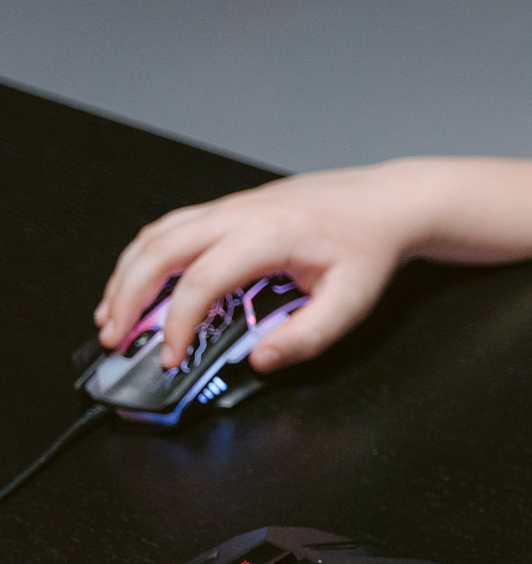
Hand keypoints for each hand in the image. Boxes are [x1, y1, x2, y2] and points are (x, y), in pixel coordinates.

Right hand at [95, 161, 427, 372]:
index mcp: (268, 235)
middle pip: (160, 251)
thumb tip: (258, 360)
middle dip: (126, 296)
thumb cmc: (368, 245)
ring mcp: (232, 207)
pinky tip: (139, 282)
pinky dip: (145, 256)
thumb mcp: (351, 302)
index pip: (202, 281)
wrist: (386, 203)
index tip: (171, 358)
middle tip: (114, 338)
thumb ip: (304, 337)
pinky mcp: (231, 209)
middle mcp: (241, 214)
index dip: (177, 325)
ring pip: (157, 235)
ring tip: (113, 316)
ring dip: (127, 274)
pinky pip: (172, 227)